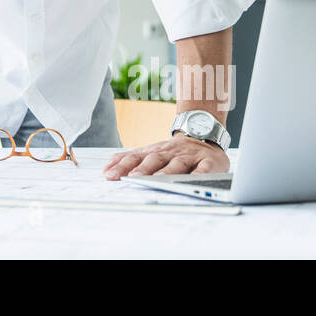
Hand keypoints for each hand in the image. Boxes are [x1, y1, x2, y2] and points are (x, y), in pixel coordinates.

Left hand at [103, 133, 228, 179]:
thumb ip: (130, 159)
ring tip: (158, 181)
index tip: (110, 176)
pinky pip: (204, 168)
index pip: (135, 157)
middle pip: (155, 160)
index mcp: (154, 151)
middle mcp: (170, 153)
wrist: (204, 133)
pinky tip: (194, 181)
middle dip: (143, 169)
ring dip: (167, 172)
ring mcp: (189, 156)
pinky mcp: (209, 162)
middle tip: (132, 178)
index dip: (123, 166)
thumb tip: (106, 169)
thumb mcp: (151, 151)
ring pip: (177, 164)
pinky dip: (200, 175)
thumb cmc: (174, 151)